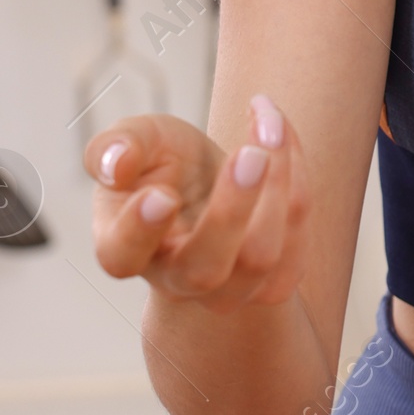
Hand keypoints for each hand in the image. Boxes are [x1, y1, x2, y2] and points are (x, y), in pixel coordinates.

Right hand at [85, 97, 309, 314]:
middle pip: (205, 270)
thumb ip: (114, 146)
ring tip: (269, 124)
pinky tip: (283, 136)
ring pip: (261, 256)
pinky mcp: (276, 280)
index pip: (122, 255)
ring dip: (277, 181)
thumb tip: (114, 165)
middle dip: (232, 211)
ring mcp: (230, 289)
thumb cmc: (166, 164)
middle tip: (251, 153)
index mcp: (124, 248)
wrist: (213, 183)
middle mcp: (176, 280)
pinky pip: (296, 238)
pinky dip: (298, 178)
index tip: (163, 193)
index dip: (140, 230)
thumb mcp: (137, 140)